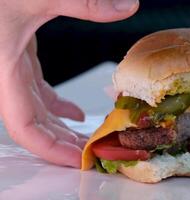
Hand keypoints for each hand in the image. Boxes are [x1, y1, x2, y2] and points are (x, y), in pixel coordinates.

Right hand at [0, 0, 138, 167]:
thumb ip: (84, 3)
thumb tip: (128, 7)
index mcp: (5, 68)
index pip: (23, 126)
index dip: (49, 149)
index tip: (78, 158)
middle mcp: (6, 74)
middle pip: (34, 124)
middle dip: (63, 143)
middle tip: (94, 153)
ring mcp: (12, 67)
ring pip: (36, 110)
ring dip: (61, 128)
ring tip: (88, 139)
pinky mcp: (19, 58)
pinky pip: (37, 92)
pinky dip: (58, 107)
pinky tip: (77, 114)